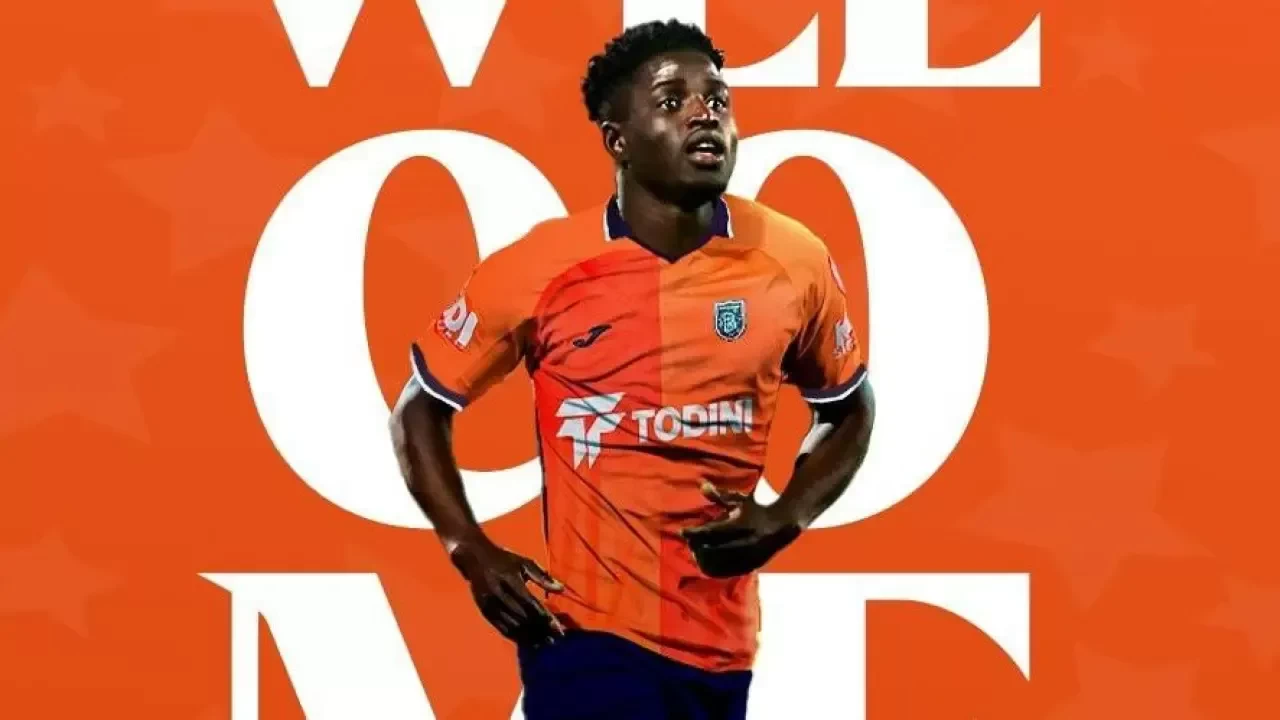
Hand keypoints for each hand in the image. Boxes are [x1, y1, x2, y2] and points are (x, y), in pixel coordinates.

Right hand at [449, 538, 565, 646]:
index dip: (544, 616)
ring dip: (529, 636)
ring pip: (512, 625)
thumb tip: (561, 589)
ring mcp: (489, 604)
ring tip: (544, 643)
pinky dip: (515, 636)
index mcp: (510, 579)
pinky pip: (501, 627)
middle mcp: (498, 594)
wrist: (475, 559)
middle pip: (522, 617)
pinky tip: (527, 641)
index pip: (530, 603)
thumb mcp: (524, 562)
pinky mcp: (484, 611)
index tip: (557, 627)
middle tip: (555, 639)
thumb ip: (542, 577)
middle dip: (540, 629)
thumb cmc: (504, 560)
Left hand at [681, 482, 802, 577]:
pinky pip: (728, 572)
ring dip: (703, 558)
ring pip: (718, 563)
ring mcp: (748, 556)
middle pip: (712, 549)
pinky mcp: (751, 566)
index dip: (694, 533)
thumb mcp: (741, 500)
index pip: (711, 531)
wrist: (785, 524)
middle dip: (697, 546)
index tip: (682, 531)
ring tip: (696, 551)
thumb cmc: (758, 508)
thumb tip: (702, 485)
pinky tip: (706, 563)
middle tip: (689, 541)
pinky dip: (714, 569)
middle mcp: (745, 542)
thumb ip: (720, 496)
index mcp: (742, 524)